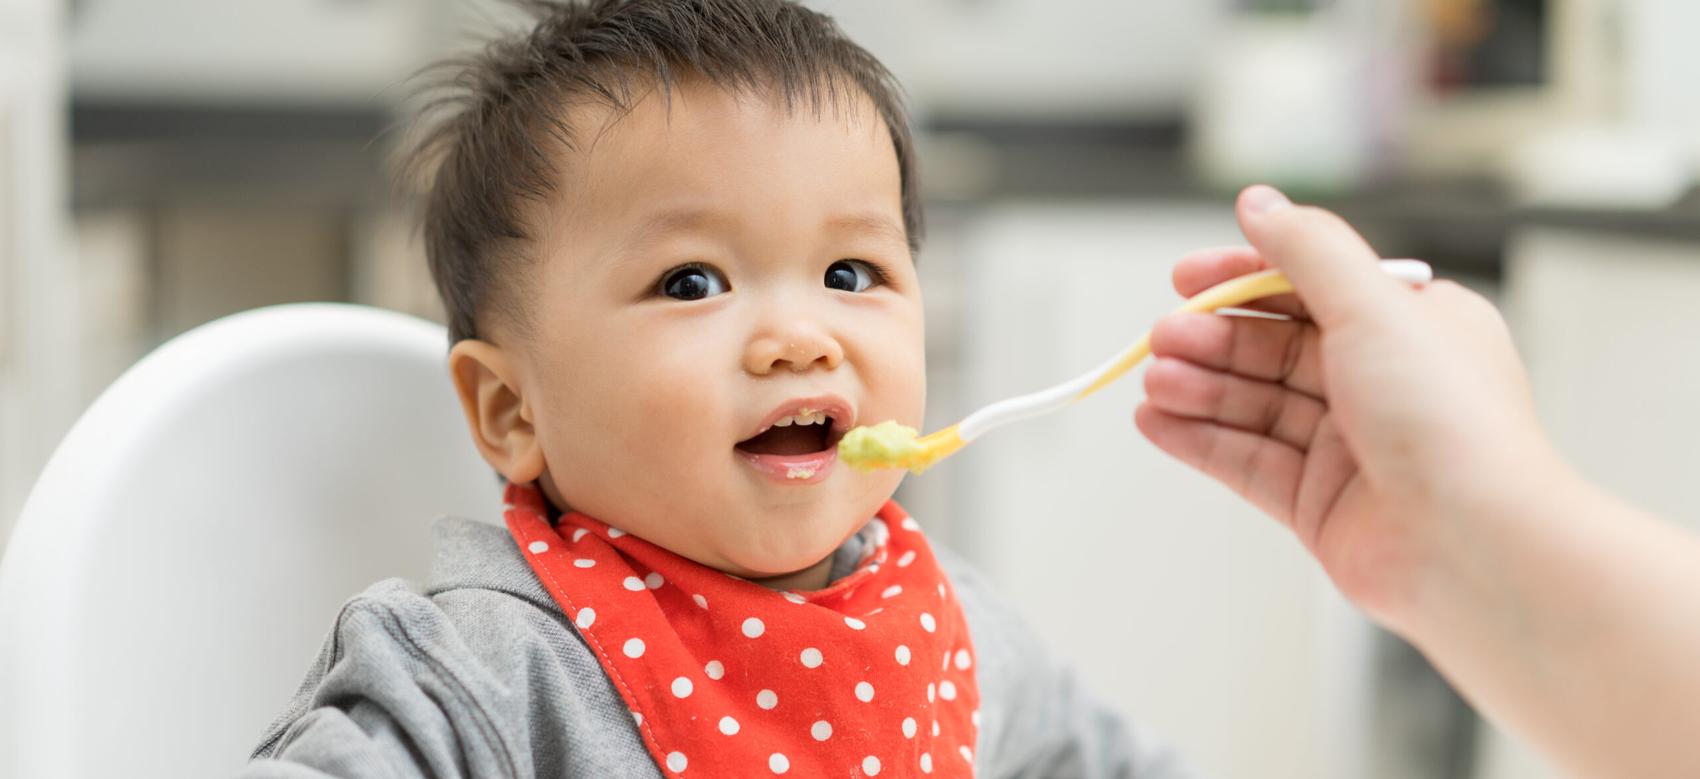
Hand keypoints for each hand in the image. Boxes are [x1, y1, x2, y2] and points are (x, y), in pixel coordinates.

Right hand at [1133, 185, 1560, 629]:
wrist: (1475, 547)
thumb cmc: (1450, 424)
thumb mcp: (1374, 306)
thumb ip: (1307, 251)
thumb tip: (1259, 203)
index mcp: (1412, 326)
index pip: (1310, 286)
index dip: (1243, 278)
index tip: (1186, 278)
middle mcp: (1382, 382)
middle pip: (1273, 347)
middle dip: (1213, 339)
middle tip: (1163, 338)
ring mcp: (1350, 446)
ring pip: (1254, 404)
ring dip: (1199, 389)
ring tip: (1155, 383)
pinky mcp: (1320, 503)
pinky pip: (1246, 460)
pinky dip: (1199, 440)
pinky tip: (1157, 425)